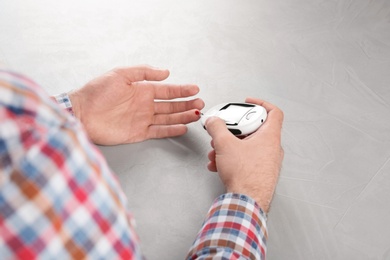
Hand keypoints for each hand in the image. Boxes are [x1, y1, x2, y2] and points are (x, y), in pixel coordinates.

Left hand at [69, 65, 203, 144]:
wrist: (81, 113)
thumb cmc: (96, 92)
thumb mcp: (120, 74)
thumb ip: (144, 73)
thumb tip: (165, 72)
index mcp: (141, 90)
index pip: (167, 90)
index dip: (182, 90)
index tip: (195, 89)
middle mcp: (144, 105)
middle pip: (171, 105)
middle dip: (186, 104)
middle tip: (200, 103)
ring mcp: (142, 120)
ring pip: (168, 118)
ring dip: (183, 116)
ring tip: (196, 114)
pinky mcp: (138, 133)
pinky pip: (158, 132)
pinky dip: (171, 130)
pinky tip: (182, 127)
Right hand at [205, 98, 283, 212]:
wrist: (247, 202)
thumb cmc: (245, 175)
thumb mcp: (225, 144)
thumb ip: (217, 128)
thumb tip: (213, 121)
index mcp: (270, 137)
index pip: (273, 112)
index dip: (261, 103)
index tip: (248, 103)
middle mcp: (272, 149)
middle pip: (254, 130)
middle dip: (234, 131)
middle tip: (223, 132)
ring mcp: (267, 162)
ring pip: (247, 146)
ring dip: (229, 147)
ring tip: (216, 152)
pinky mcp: (259, 174)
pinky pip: (245, 160)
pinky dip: (232, 159)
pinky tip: (218, 164)